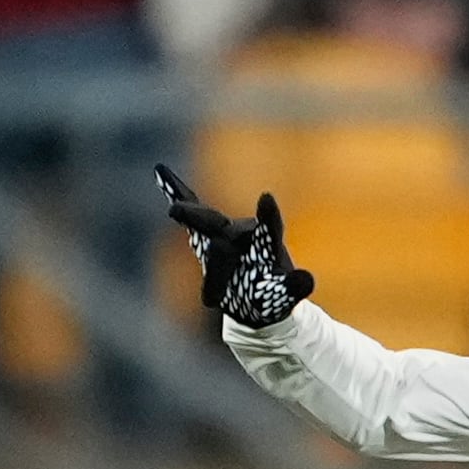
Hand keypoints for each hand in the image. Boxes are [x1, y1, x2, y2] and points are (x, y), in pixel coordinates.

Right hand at [155, 164, 312, 328]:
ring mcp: (225, 230)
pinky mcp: (207, 233)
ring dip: (191, 218)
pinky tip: (161, 171)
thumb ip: (295, 287)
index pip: (269, 229)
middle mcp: (245, 232)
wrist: (256, 298)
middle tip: (184, 213)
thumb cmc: (271, 297)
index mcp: (267, 245)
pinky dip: (176, 192)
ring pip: (207, 226)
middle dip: (209, 221)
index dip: (269, 216)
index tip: (266, 197)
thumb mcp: (284, 297)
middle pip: (225, 225)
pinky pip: (193, 211)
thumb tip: (308, 279)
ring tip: (175, 210)